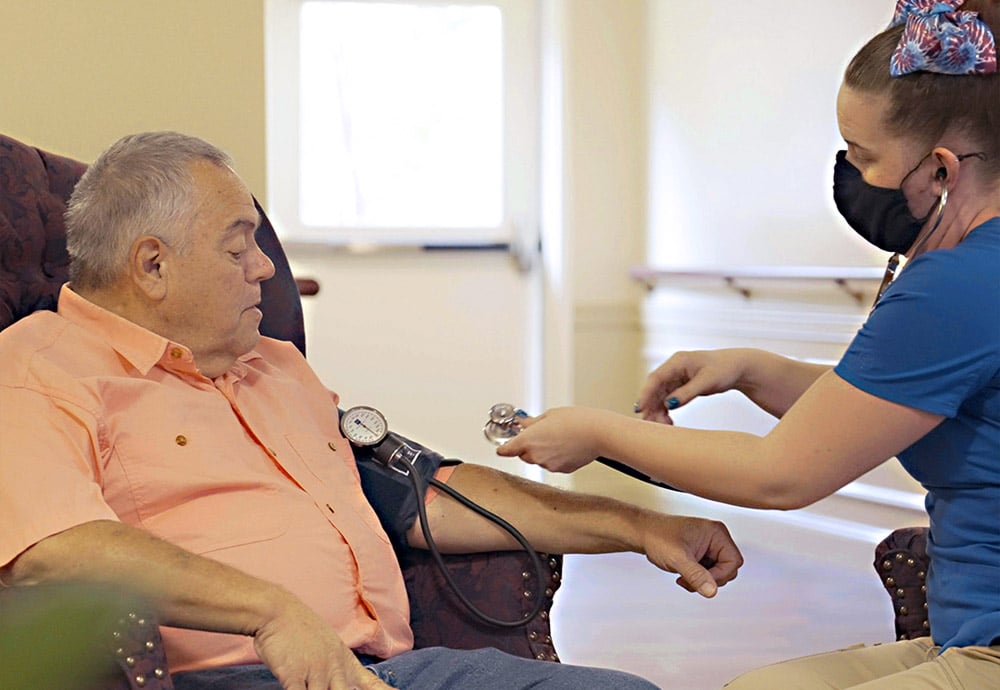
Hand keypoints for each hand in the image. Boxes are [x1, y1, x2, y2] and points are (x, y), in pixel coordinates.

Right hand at [253, 599, 389, 689]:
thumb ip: (337, 665)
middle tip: (337, 689)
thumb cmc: (299, 627)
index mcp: (344, 659)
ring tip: (315, 688)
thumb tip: (345, 682)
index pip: (370, 683)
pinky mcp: (294, 676)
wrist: (277, 610)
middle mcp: (334, 667)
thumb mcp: (327, 642)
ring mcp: (316, 672)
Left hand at [495, 407, 612, 472]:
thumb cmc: (576, 421)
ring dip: (542, 451)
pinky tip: (565, 445)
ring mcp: (549, 465)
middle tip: (539, 434)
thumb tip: (525, 424)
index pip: (506, 450)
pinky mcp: (562, 470)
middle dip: (527, 446)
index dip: (504, 448)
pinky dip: (555, 457)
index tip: (502, 447)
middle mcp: (536, 455)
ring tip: (557, 437)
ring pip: (539, 460)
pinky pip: (553, 464)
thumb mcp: (549, 415)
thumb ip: (532, 423)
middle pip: (523, 455)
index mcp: (528, 440)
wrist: (597, 433)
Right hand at [636, 349, 750, 423]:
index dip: (646, 394)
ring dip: (658, 410)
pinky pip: (668, 398)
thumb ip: (687, 393)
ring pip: (660, 395)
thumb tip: (669, 404)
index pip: (656, 378)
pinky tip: (669, 422)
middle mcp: (674, 368)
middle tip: (652, 424)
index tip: (641, 409)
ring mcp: (676, 376)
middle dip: (651, 406)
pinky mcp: (680, 385)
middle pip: (655, 388)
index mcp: (678, 361)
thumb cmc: (724, 369)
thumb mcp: (707, 382)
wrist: (737, 367)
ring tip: (663, 426)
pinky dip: (666, 410)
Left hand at [639, 514, 742, 597]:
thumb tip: (712, 592)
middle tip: (688, 579)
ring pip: (718, 574)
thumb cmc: (658, 537)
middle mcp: (716, 538)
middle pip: (728, 569)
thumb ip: (696, 575)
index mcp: (716, 532)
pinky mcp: (702, 554)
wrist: (643, 533)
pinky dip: (697, 579)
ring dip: (702, 581)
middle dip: (709, 580)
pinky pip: (708, 573)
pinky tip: (682, 575)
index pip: (733, 562)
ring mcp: (709, 546)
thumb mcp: (678, 558)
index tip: (699, 579)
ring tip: (683, 577)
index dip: (719, 575)